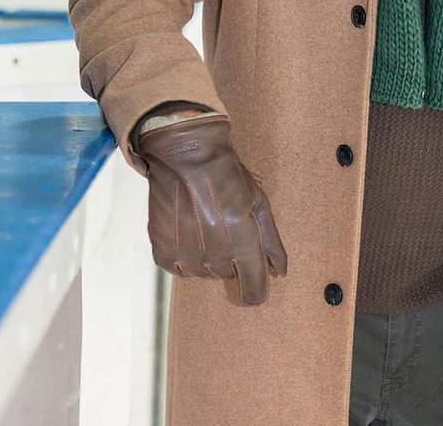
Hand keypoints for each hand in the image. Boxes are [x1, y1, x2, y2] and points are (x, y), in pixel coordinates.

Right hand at [137, 114, 287, 303]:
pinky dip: (185, 256)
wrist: (185, 154)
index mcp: (242, 238)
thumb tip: (279, 271)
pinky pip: (180, 270)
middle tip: (225, 226)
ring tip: (205, 223)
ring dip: (208, 256)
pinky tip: (188, 230)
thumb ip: (270, 240)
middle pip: (228, 275)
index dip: (257, 288)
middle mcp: (213, 252)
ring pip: (204, 273)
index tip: (257, 285)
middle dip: (231, 256)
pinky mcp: (162, 252)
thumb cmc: (225, 174)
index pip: (254, 286)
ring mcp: (185, 254)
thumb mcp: (257, 200)